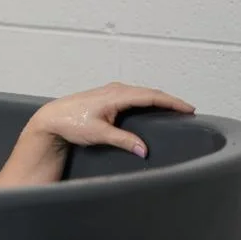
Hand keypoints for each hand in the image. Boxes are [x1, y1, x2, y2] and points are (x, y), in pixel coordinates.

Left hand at [26, 81, 195, 157]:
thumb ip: (123, 141)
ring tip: (174, 108)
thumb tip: (144, 150)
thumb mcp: (98, 134)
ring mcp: (111, 91)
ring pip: (141, 93)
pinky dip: (146, 100)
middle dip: (170, 101)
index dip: (172, 102)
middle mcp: (115, 89)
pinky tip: (151, 107)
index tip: (189, 109)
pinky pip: (133, 95)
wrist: (51, 118)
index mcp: (116, 95)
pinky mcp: (107, 96)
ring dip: (158, 99)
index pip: (151, 96)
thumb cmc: (71, 123)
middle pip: (149, 93)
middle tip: (188, 110)